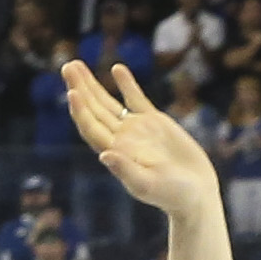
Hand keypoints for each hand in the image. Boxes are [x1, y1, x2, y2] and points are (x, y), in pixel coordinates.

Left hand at [62, 59, 221, 221]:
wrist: (193, 192)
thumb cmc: (170, 194)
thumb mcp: (147, 184)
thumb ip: (126, 170)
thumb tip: (104, 155)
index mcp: (113, 152)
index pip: (91, 127)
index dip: (80, 110)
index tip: (72, 91)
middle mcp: (119, 138)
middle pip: (93, 109)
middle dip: (80, 88)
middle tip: (67, 66)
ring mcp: (135, 129)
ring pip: (107, 102)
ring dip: (92, 84)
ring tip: (76, 65)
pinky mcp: (154, 122)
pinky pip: (135, 99)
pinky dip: (126, 84)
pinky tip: (117, 69)